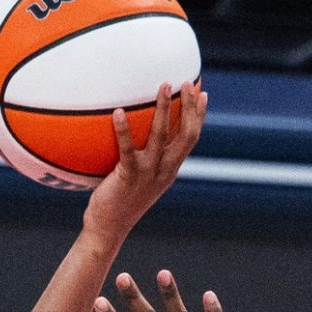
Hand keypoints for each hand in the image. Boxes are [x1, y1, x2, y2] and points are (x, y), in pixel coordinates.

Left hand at [82, 81, 205, 239]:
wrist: (108, 229)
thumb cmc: (117, 202)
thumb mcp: (138, 179)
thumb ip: (143, 159)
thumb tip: (135, 135)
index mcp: (170, 170)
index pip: (191, 139)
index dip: (199, 116)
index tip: (203, 94)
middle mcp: (165, 170)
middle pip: (187, 134)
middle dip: (190, 107)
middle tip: (189, 82)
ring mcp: (148, 173)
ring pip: (162, 136)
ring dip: (165, 109)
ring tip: (163, 86)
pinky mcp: (129, 176)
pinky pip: (127, 148)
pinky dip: (124, 129)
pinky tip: (119, 112)